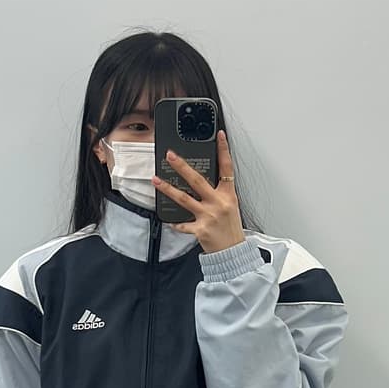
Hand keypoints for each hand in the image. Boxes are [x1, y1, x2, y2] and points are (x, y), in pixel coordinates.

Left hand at [151, 129, 245, 254]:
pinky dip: (175, 223)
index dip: (224, 150)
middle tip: (170, 156)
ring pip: (184, 198)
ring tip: (156, 180)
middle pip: (197, 180)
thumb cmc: (231, 229)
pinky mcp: (200, 229)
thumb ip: (219, 193)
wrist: (233, 251)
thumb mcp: (231, 206)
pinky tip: (169, 220)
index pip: (227, 168)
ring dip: (168, 189)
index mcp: (228, 195)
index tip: (219, 136)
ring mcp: (208, 215)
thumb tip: (204, 182)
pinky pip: (183, 224)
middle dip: (182, 166)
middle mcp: (218, 203)